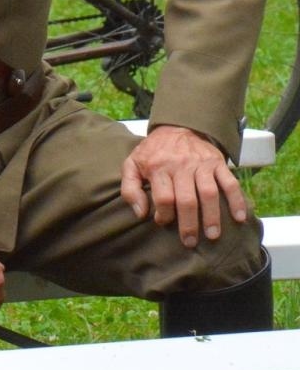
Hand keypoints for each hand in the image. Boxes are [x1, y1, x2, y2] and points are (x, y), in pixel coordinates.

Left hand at [120, 124, 247, 248]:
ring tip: (213, 236)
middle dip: (189, 224)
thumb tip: (140, 213)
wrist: (178, 127)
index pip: (164, 197)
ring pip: (209, 194)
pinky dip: (237, 200)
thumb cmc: (153, 152)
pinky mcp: (218, 163)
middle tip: (189, 242)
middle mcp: (181, 167)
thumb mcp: (132, 164)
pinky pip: (230, 183)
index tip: (163, 222)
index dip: (164, 214)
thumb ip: (130, 188)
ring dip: (213, 216)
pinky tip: (240, 217)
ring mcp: (202, 165)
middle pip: (187, 199)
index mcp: (158, 168)